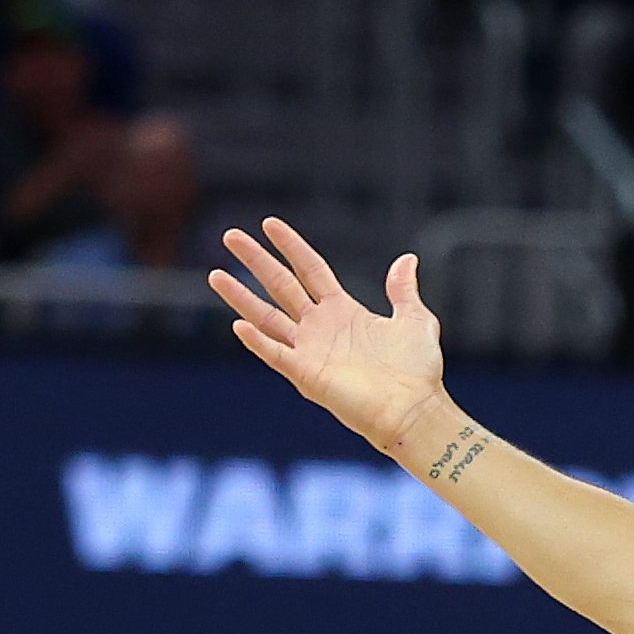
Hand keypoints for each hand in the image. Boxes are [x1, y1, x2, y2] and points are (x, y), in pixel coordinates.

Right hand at [210, 218, 446, 453]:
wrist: (416, 409)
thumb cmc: (418, 371)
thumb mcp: (416, 320)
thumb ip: (403, 291)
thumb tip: (407, 259)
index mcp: (343, 311)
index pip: (310, 270)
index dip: (291, 247)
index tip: (269, 224)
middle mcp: (320, 328)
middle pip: (281, 285)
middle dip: (256, 260)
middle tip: (230, 235)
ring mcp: (310, 351)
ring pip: (266, 317)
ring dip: (240, 298)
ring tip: (214, 275)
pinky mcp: (306, 375)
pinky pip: (276, 355)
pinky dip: (258, 341)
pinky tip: (239, 324)